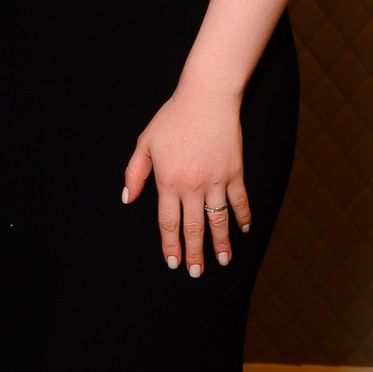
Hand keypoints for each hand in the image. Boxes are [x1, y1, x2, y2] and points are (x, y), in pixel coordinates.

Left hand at [122, 77, 249, 274]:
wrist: (206, 98)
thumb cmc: (172, 119)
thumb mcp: (146, 143)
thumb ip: (135, 173)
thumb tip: (129, 199)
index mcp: (168, 181)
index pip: (168, 222)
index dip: (171, 244)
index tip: (173, 262)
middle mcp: (192, 186)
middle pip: (194, 228)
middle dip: (195, 253)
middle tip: (195, 273)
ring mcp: (216, 180)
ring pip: (218, 220)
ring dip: (221, 243)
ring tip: (224, 261)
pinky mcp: (235, 172)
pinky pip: (240, 201)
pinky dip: (243, 217)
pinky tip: (243, 230)